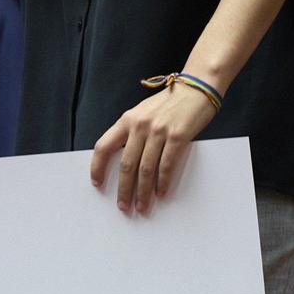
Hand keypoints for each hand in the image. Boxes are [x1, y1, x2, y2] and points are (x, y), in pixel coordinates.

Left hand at [89, 80, 219, 214]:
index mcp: (127, 119)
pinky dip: (162, 182)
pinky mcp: (178, 136)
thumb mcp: (142, 112)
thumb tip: (124, 159)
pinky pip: (166, 165)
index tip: (97, 183)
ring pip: (145, 169)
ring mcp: (159, 131)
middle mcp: (140, 125)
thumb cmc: (169, 103)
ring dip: (143, 192)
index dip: (97, 167)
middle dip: (124, 189)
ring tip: (142, 206)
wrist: (197, 87)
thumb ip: (132, 131)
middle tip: (123, 206)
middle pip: (126, 164)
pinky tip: (161, 193)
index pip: (104, 146)